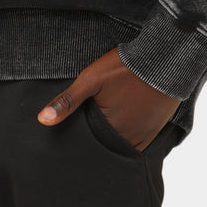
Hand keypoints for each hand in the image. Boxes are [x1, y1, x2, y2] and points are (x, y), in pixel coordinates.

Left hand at [37, 47, 179, 151]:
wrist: (164, 58)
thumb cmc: (125, 68)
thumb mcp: (91, 79)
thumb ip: (68, 101)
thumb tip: (42, 120)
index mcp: (109, 130)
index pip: (90, 145)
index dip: (83, 140)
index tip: (77, 136)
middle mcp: (128, 139)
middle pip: (107, 148)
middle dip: (98, 143)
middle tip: (91, 131)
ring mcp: (144, 135)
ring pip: (123, 146)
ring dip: (115, 140)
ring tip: (107, 128)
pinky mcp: (156, 129)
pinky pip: (140, 142)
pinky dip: (131, 137)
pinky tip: (125, 124)